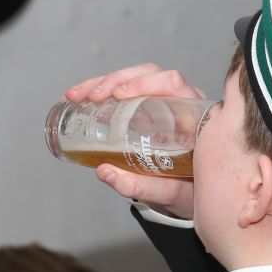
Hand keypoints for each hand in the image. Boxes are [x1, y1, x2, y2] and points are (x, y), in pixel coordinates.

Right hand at [64, 64, 204, 218]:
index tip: (118, 94)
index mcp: (196, 117)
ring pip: (134, 78)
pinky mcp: (147, 107)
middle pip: (149, 74)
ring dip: (102, 83)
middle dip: (115, 80)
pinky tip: (80, 99)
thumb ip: (143, 186)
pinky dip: (101, 92)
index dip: (144, 83)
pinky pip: (125, 90)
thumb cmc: (190, 192)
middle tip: (90, 96)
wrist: (193, 197)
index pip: (173, 83)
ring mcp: (164, 102)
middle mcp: (183, 102)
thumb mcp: (172, 193)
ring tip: (76, 95)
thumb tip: (105, 172)